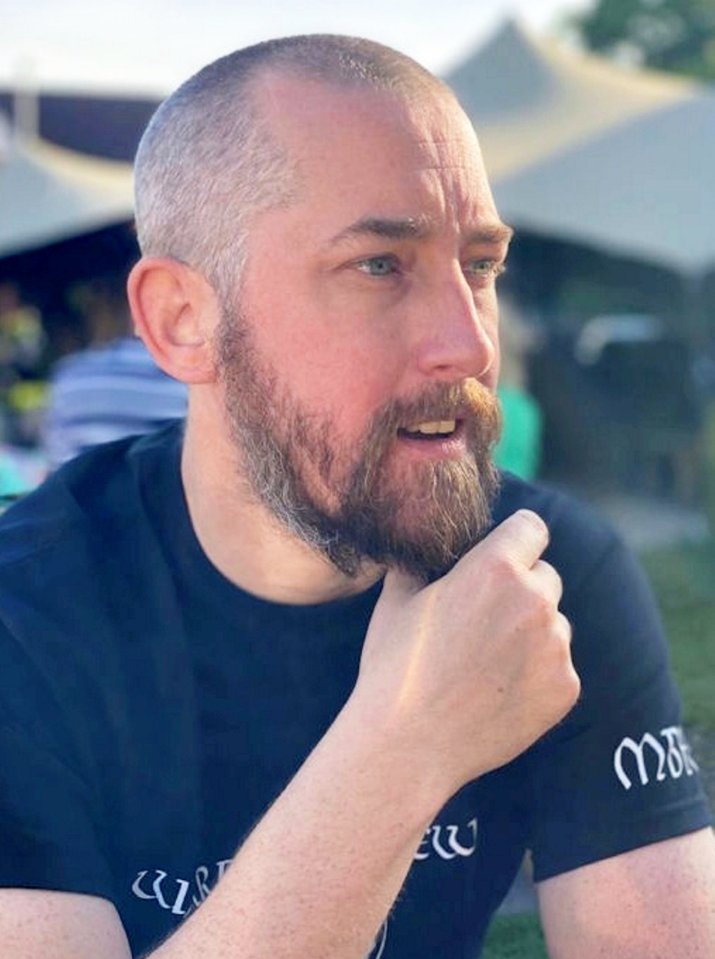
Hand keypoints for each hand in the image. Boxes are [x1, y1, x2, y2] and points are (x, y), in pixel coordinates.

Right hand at [353, 509, 579, 796]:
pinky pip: (559, 666)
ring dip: (533, 634)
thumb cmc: (396, 667)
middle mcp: (535, 600)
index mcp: (494, 568)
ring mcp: (555, 646)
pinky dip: (538, 675)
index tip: (503, 558)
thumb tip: (422, 548)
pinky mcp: (565, 687)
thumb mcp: (396, 601)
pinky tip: (499, 693)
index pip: (532, 528)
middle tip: (485, 622)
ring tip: (488, 664)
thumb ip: (420, 564)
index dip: (515, 541)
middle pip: (546, 576)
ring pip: (556, 623)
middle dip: (522, 590)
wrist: (409, 744)